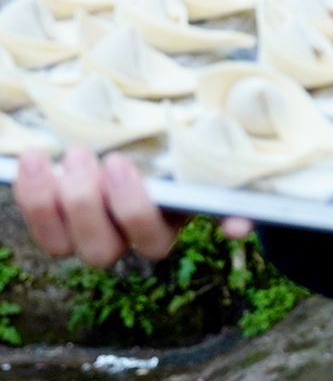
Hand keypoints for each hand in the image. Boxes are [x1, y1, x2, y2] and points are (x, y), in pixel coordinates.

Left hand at [14, 148, 253, 267]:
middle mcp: (123, 242)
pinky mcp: (57, 222)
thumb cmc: (181, 154)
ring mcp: (86, 235)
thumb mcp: (206, 167)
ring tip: (52, 156)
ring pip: (61, 245)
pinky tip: (31, 159)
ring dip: (51, 202)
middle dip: (87, 204)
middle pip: (101, 250)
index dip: (131, 209)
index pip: (150, 242)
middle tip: (86, 155)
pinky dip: (30, 194)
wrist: (150, 145)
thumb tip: (239, 227)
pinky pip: (38, 223)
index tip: (120, 162)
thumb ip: (225, 194)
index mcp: (165, 229)